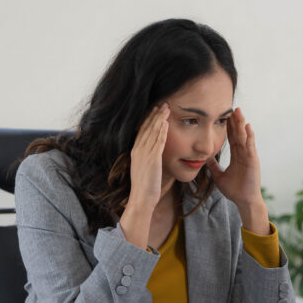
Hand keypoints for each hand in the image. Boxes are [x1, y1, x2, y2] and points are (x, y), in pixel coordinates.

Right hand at [120, 103, 168, 247]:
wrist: (141, 199)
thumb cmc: (145, 187)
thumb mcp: (144, 168)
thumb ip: (148, 158)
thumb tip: (154, 153)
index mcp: (135, 151)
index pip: (142, 131)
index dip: (148, 119)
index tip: (154, 110)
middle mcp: (138, 150)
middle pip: (147, 128)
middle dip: (155, 115)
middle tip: (162, 104)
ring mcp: (144, 154)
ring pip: (152, 132)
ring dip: (160, 119)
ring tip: (166, 109)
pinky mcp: (152, 160)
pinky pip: (158, 143)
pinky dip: (162, 132)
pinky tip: (166, 124)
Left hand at [206, 107, 269, 233]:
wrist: (244, 201)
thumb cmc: (234, 190)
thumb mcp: (219, 176)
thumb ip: (213, 166)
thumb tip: (203, 159)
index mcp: (237, 156)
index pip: (232, 138)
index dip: (228, 127)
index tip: (224, 115)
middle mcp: (243, 153)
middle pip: (238, 134)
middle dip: (235, 121)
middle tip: (232, 107)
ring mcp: (249, 156)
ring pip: (244, 137)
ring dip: (242, 124)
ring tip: (239, 112)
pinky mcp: (253, 161)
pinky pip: (250, 146)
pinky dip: (249, 136)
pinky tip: (248, 127)